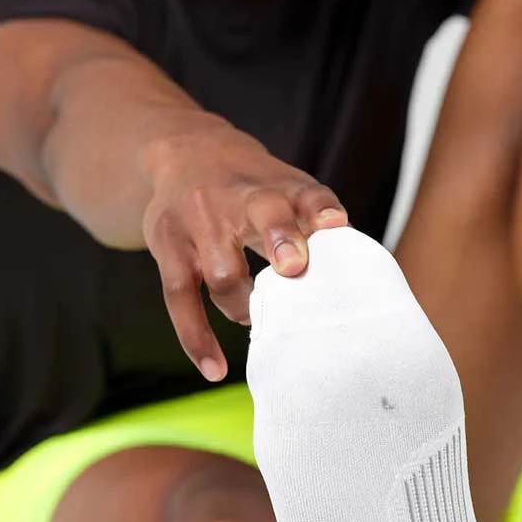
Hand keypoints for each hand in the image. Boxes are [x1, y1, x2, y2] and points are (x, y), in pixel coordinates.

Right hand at [140, 116, 347, 381]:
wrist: (184, 152)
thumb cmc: (252, 189)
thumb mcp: (285, 191)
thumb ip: (314, 229)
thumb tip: (353, 282)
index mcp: (277, 184)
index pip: (306, 192)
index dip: (321, 209)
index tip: (335, 226)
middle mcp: (238, 195)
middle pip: (262, 215)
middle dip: (279, 241)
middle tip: (294, 270)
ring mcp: (198, 220)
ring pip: (221, 270)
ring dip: (245, 307)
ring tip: (256, 321)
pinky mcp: (169, 246)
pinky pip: (180, 297)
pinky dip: (197, 338)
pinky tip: (215, 369)